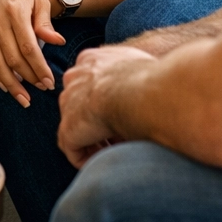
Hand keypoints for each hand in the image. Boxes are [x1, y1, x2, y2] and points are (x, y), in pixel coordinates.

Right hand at [0, 0, 64, 104]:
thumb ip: (45, 23)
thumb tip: (57, 43)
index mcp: (15, 12)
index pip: (28, 48)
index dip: (39, 69)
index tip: (49, 82)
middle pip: (12, 59)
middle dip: (28, 79)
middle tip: (42, 89)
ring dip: (10, 84)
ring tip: (23, 98)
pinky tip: (3, 85)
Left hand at [57, 44, 152, 167]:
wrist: (142, 92)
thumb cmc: (152, 79)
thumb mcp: (143, 66)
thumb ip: (134, 73)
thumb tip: (147, 87)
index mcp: (92, 61)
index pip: (90, 83)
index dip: (107, 103)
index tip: (125, 116)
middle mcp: (75, 78)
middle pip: (80, 105)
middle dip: (98, 123)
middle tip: (122, 137)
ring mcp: (68, 104)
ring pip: (76, 127)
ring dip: (95, 142)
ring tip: (117, 151)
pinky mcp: (69, 128)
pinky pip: (73, 150)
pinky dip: (89, 159)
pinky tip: (108, 160)